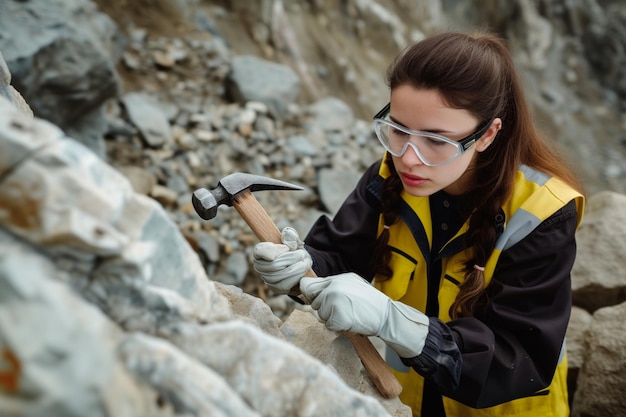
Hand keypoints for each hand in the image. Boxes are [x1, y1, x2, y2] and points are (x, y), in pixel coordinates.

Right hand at [253, 227, 311, 293]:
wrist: (301, 265)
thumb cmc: (294, 251)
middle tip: (302, 254)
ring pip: (279, 276)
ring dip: (296, 269)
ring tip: (305, 263)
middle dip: (291, 259)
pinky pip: (284, 286)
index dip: (271, 250)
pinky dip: (295, 278)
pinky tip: (302, 273)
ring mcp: (266, 279)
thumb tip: (287, 233)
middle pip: (273, 264)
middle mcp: (260, 266)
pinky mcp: (275, 288)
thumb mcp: (294, 241)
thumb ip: (291, 236)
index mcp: (261, 251)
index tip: (286, 248)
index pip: (259, 250)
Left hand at [300, 272, 429, 357]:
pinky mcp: (336, 317)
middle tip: (342, 310)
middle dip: (324, 308)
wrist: (386, 315)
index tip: (317, 300)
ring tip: (348, 314)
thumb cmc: (370, 302)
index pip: (308, 286)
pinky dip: (337, 327)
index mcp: (336, 279)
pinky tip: (350, 322)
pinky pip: (328, 325)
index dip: (311, 295)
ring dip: (331, 318)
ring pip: (320, 315)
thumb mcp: (352, 284)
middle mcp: (332, 288)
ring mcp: (333, 302)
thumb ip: (333, 285)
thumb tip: (310, 288)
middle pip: (314, 302)